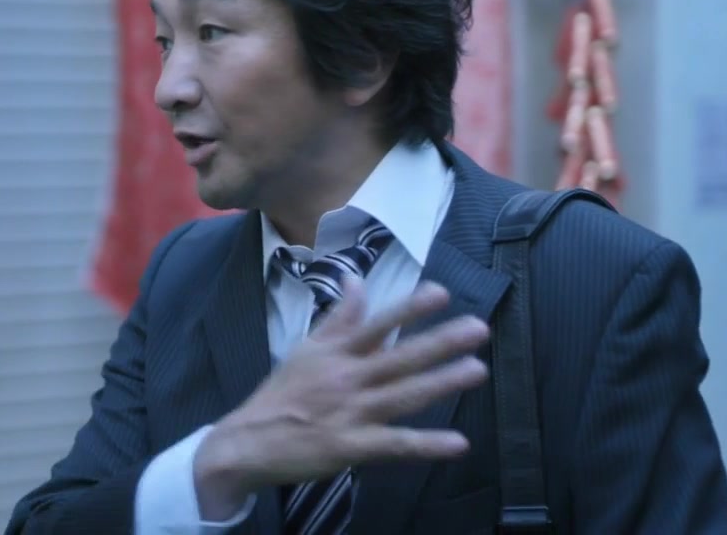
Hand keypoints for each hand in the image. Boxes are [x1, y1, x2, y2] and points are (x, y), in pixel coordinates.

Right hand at [194, 278, 489, 513]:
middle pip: (398, 358)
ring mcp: (349, 413)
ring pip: (402, 395)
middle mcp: (346, 378)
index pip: (376, 325)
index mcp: (335, 353)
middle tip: (478, 328)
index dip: (408, 309)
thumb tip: (357, 279)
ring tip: (476, 370)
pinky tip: (458, 444)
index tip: (442, 293)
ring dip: (441, 383)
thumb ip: (338, 318)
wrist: (247, 442)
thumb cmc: (283, 395)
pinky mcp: (351, 447)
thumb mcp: (306, 349)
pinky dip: (425, 445)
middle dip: (439, 342)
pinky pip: (394, 445)